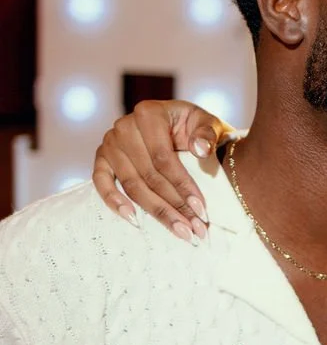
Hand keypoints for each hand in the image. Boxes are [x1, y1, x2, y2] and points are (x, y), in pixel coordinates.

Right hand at [92, 99, 231, 239]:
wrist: (179, 127)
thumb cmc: (195, 128)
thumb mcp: (208, 123)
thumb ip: (207, 134)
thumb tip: (200, 150)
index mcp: (149, 113)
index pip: (163, 157)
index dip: (182, 185)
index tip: (201, 209)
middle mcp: (124, 126)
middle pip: (148, 175)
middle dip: (174, 205)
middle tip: (194, 229)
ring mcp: (110, 142)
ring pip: (131, 184)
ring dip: (156, 211)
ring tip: (179, 230)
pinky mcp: (102, 158)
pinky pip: (101, 181)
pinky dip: (113, 201)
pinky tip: (133, 219)